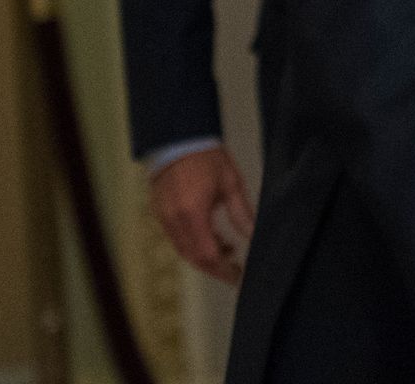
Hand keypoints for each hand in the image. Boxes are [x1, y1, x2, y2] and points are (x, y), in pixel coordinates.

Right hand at [149, 146, 253, 283]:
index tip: (239, 276)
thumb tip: (255, 236)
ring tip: (228, 250)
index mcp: (193, 213)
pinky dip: (193, 244)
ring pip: (183, 250)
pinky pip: (176, 238)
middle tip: (235, 269)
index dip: (223, 269)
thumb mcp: (232, 184)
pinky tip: (212, 238)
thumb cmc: (207, 157)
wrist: (178, 139)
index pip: (207, 255)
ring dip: (204, 256)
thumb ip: (242, 214)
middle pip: (193, 258)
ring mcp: (163, 218)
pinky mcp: (159, 214)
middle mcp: (173, 220)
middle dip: (215, 267)